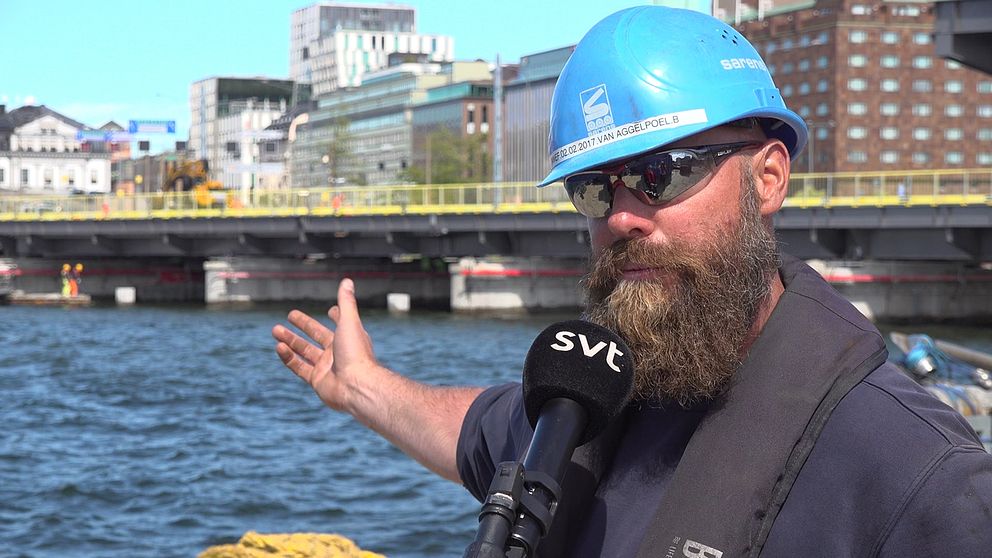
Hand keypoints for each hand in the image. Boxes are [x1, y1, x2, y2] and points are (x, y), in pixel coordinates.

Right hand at [272, 278, 379, 412]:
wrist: (356, 386)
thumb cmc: (355, 352)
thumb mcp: (349, 322)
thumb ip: (346, 302)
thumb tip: (347, 280)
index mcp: (348, 337)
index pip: (341, 324)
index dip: (337, 316)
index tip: (331, 309)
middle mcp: (338, 352)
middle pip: (318, 336)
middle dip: (304, 325)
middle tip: (290, 315)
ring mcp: (327, 367)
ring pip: (305, 351)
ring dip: (290, 340)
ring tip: (274, 329)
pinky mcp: (317, 380)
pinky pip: (299, 367)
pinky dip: (288, 357)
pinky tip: (279, 347)